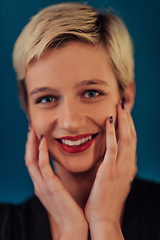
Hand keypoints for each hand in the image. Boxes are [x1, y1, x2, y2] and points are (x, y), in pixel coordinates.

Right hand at [25, 129, 87, 239]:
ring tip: (34, 130)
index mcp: (42, 185)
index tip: (36, 135)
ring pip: (31, 160)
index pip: (34, 163)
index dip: (33, 148)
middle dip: (29, 143)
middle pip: (29, 159)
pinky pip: (42, 166)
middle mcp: (39, 184)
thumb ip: (57, 182)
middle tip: (31, 128)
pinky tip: (43, 141)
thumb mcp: (61, 193)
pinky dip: (41, 152)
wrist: (74, 228)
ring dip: (32, 144)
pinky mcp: (50, 186)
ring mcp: (43, 185)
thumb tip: (60, 173)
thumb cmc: (71, 210)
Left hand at [85, 101, 136, 238]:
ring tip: (119, 106)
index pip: (130, 141)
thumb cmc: (105, 201)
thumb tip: (114, 160)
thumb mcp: (114, 182)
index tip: (123, 114)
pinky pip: (112, 147)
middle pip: (131, 136)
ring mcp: (120, 167)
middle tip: (122, 104)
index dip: (128, 126)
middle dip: (127, 119)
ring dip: (123, 121)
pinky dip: (112, 133)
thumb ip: (116, 169)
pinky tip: (109, 121)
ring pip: (125, 138)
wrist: (103, 219)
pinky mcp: (110, 170)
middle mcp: (127, 165)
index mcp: (127, 167)